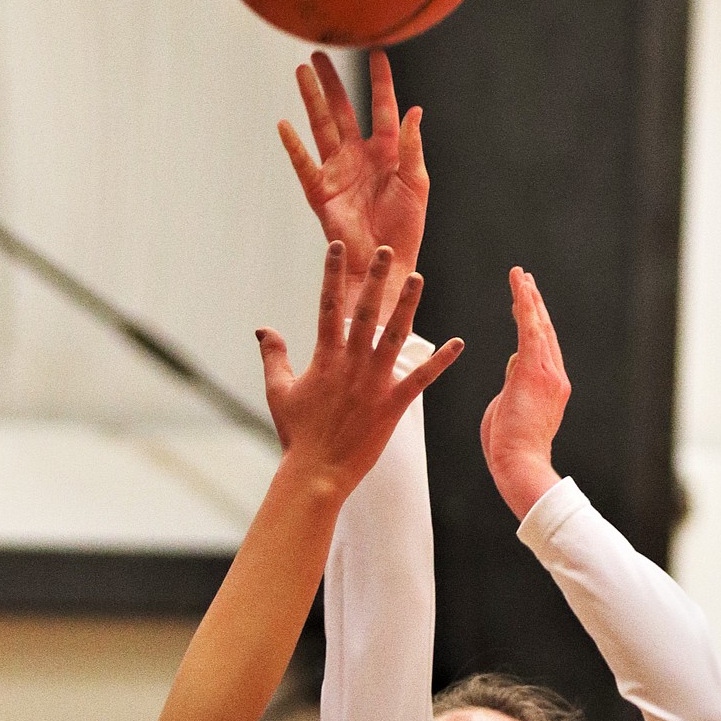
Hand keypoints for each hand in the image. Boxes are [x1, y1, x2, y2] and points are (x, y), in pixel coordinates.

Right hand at [258, 241, 461, 499]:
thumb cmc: (297, 434)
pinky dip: (440, 361)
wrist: (317, 472)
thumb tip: (263, 328)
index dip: (332, 275)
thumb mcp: (279, 391)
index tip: (337, 248)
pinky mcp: (393, 405)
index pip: (328, 306)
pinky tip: (457, 344)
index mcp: (324, 358)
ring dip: (408, 307)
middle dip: (376, 279)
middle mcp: (351, 364)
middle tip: (388, 251)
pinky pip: (421, 379)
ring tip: (418, 279)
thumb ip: (274, 356)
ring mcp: (373, 383)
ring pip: (395, 337)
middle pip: (366, 313)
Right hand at [278, 49, 427, 311]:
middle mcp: (358, 156)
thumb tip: (414, 110)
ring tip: (301, 71)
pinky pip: (304, 164)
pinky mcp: (321, 192)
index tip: (375, 51)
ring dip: (312, 99)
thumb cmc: (405, 228)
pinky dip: (293, 146)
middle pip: (342, 110)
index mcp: (386, 152)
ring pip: (321, 127)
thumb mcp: (416, 183)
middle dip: (331, 81)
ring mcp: (337, 172)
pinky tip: (284, 124)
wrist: (385, 262)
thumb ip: (411, 146)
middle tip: (319, 53)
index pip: (381, 107)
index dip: (379, 80)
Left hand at [480, 268, 569, 519]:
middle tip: (526, 279)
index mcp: (550, 388)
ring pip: (538, 326)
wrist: (519, 464)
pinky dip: (525, 305)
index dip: (535, 323)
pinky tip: (519, 286)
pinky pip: (529, 330)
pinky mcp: (535, 372)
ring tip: (519, 275)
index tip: (525, 304)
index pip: (542, 348)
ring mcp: (548, 374)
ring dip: (528, 297)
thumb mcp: (510, 408)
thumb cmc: (509, 447)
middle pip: (545, 332)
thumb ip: (514, 383)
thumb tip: (514, 362)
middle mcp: (555, 376)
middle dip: (535, 303)